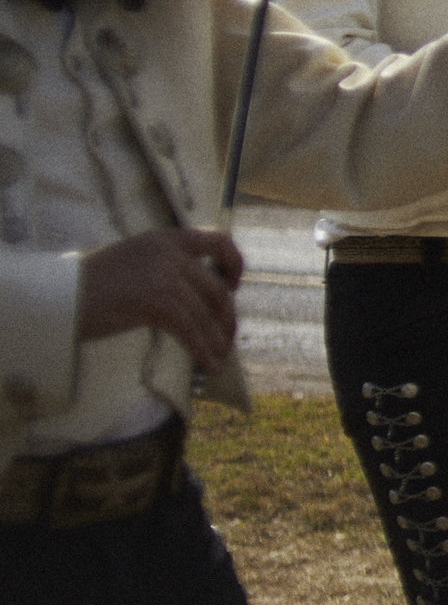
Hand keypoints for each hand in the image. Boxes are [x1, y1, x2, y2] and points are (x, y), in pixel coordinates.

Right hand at [76, 228, 243, 373]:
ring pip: (206, 314)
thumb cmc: (90, 286)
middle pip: (216, 289)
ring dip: (218, 340)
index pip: (219, 240)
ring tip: (220, 359)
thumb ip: (166, 268)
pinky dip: (203, 350)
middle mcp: (169, 253)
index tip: (233, 286)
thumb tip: (201, 296)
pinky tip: (210, 365)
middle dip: (226, 317)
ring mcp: (163, 276)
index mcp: (165, 238)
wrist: (55, 296)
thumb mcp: (135, 262)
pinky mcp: (155, 302)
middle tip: (226, 336)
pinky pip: (191, 331)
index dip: (234, 263)